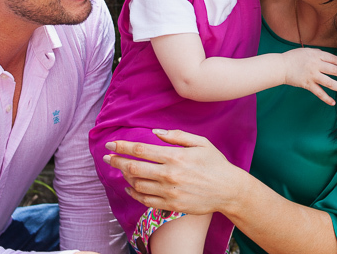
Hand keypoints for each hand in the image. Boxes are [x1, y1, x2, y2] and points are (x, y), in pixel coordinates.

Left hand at [103, 129, 245, 215]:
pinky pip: (145, 200)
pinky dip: (134, 193)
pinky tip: (130, 187)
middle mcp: (169, 174)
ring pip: (137, 184)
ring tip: (121, 170)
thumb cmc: (215, 163)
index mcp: (174, 156)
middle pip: (133, 167)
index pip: (140, 150)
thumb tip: (155, 131)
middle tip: (108, 157)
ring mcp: (169, 191)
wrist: (228, 190)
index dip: (122, 146)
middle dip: (117, 161)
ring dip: (125, 177)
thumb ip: (176, 135)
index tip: (111, 144)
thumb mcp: (200, 142)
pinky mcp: (171, 204)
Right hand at [282, 47, 336, 104]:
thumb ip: (318, 53)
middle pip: (334, 70)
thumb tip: (329, 57)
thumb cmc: (293, 58)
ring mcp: (312, 75)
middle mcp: (316, 65)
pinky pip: (319, 93)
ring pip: (329, 82)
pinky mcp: (307, 85)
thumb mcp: (306, 51)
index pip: (333, 59)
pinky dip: (326, 98)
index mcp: (316, 55)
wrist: (281, 66)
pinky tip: (333, 103)